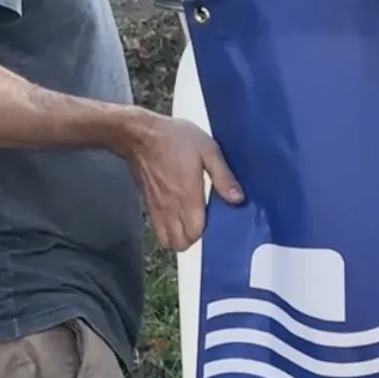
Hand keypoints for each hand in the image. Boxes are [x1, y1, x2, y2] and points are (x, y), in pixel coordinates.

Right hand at [119, 112, 244, 251]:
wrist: (140, 134)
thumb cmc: (175, 139)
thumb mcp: (208, 150)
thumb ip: (223, 176)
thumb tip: (238, 199)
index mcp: (187, 195)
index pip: (195, 232)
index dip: (207, 232)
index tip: (215, 219)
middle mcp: (170, 207)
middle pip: (180, 242)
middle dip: (193, 238)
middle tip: (203, 222)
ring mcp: (156, 208)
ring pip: (165, 240)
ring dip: (178, 237)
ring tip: (189, 223)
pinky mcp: (147, 204)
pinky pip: (156, 229)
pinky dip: (167, 230)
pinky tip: (177, 217)